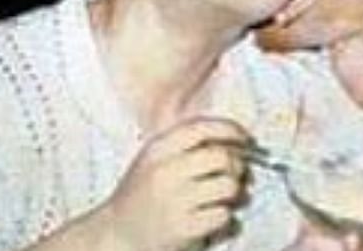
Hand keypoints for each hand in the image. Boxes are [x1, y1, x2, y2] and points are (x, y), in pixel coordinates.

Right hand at [100, 117, 248, 250]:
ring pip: (229, 186)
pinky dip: (226, 217)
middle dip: (238, 165)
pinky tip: (214, 217)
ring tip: (227, 198)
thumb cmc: (141, 196)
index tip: (246, 138)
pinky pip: (224, 215)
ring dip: (236, 193)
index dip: (230, 130)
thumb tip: (236, 140)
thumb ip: (186, 144)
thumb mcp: (153, 159)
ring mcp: (174, 201)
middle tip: (239, 174)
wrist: (116, 235)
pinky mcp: (183, 228)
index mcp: (157, 150)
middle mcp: (165, 172)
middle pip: (222, 157)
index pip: (202, 128)